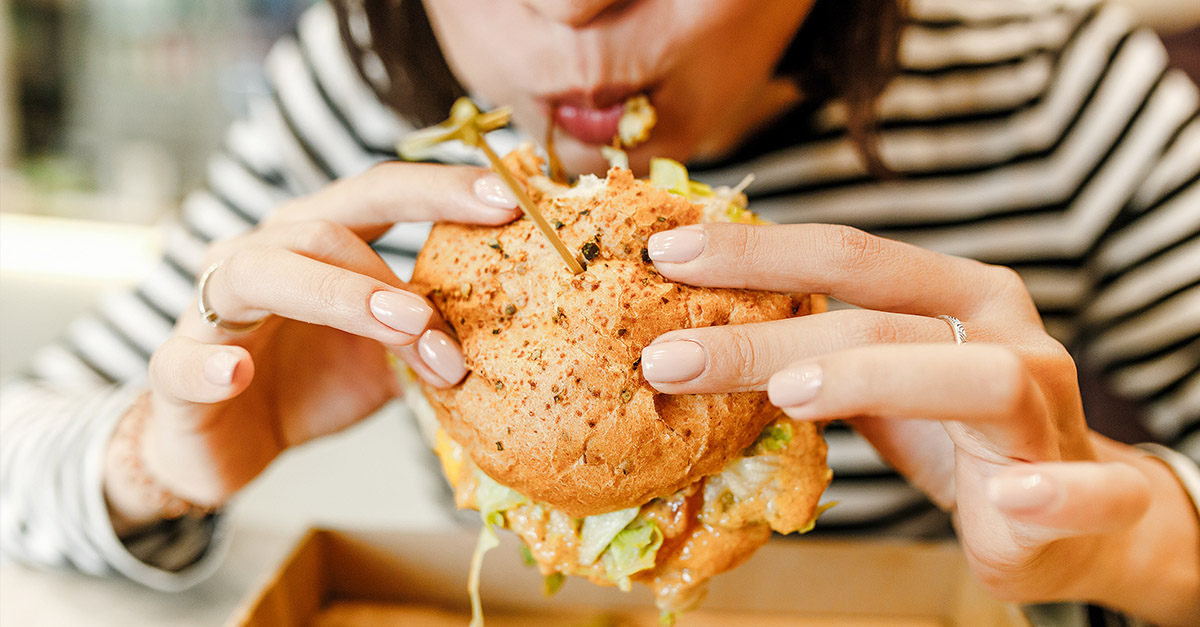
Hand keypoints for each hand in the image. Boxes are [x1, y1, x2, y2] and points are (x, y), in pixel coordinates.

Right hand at [105, 163, 519, 526]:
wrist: (225, 444)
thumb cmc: (309, 383)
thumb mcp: (386, 357)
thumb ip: (431, 334)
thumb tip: (513, 328)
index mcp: (316, 242)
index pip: (378, 194)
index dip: (438, 189)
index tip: (508, 198)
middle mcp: (262, 254)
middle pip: (324, 228)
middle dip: (393, 272)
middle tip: (446, 315)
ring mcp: (212, 307)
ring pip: (262, 273)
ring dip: (339, 299)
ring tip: (402, 330)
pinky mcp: (175, 370)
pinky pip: (185, 360)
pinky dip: (210, 365)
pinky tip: (236, 374)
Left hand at [639, 223, 1199, 625]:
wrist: (1073, 513)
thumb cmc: (956, 431)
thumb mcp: (878, 383)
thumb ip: (815, 353)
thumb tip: (694, 334)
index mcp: (958, 292)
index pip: (849, 255)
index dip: (758, 252)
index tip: (665, 256)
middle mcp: (1007, 332)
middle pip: (881, 319)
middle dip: (767, 336)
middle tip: (670, 358)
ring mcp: (1050, 406)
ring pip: (978, 378)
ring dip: (878, 380)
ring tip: (789, 397)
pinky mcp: (1092, 487)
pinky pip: (1087, 489)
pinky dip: (1053, 494)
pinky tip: (1009, 498)